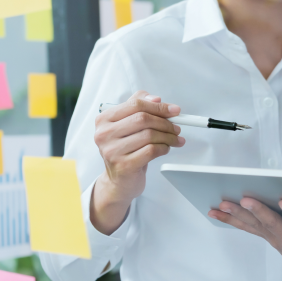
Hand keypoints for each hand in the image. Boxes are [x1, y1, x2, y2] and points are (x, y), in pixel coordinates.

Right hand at [91, 91, 184, 234]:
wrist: (119, 181)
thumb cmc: (125, 151)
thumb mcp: (128, 126)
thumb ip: (138, 108)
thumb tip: (156, 99)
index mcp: (104, 120)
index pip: (135, 104)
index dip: (158, 106)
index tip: (174, 110)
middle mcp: (104, 134)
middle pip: (143, 119)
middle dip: (165, 122)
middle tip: (177, 127)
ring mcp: (112, 150)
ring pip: (149, 135)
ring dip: (168, 136)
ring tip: (175, 139)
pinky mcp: (123, 165)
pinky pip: (151, 151)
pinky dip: (164, 148)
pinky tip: (166, 149)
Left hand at [208, 198, 281, 280]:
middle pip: (271, 223)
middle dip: (257, 211)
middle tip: (244, 199)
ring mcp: (275, 238)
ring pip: (254, 224)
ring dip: (236, 215)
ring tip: (220, 204)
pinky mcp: (267, 236)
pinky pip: (246, 227)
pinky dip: (230, 220)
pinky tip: (214, 211)